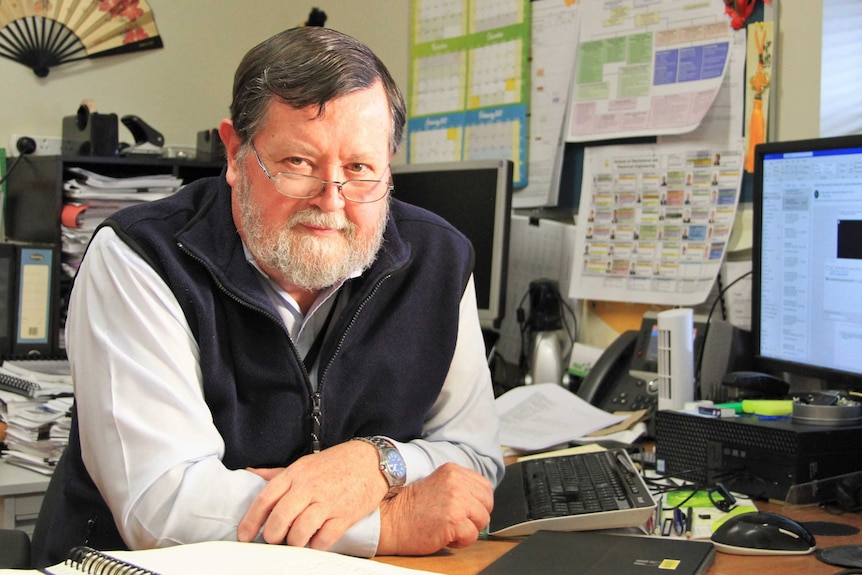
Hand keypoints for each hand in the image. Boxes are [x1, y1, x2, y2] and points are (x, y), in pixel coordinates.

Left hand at [238, 439, 387, 549]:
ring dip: (294, 542)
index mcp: (296, 474)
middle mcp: (309, 488)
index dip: (251, 520)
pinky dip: (316, 545)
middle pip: (280, 519)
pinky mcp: (345, 516)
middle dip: (273, 536)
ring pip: (299, 532)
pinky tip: (316, 540)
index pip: (266, 498)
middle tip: (275, 540)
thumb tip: (251, 473)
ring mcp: (328, 503)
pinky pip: (323, 539)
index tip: (245, 535)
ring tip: (296, 540)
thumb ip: (277, 473)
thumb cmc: (337, 463)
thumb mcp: (305, 463)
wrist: (373, 461)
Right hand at [376, 462, 493, 555]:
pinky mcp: (454, 521)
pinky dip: (460, 541)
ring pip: (482, 519)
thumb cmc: (409, 507)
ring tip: (449, 528)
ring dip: (468, 529)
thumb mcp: (437, 484)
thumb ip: (458, 487)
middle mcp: (457, 483)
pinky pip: (472, 536)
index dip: (478, 503)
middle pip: (487, 503)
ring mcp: (456, 501)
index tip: (467, 510)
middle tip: (457, 521)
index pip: (485, 486)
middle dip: (475, 516)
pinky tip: (445, 536)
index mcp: (453, 471)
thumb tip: (479, 501)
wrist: (389, 520)